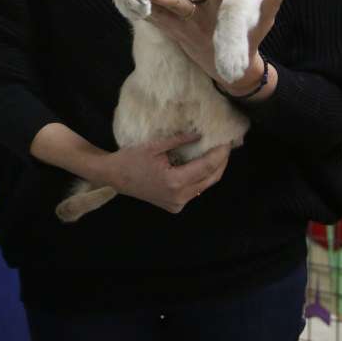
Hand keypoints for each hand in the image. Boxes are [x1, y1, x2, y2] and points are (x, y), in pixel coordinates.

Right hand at [98, 133, 229, 212]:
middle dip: (221, 162)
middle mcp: (180, 196)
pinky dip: (200, 178)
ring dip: (212, 171)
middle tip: (226, 146)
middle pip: (211, 179)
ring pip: (204, 186)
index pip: (207, 166)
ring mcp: (177, 204)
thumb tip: (201, 134)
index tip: (227, 141)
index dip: (220, 153)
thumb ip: (179, 140)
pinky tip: (200, 166)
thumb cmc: (131, 158)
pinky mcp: (174, 206)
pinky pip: (194, 191)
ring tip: (217, 154)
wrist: (114, 176)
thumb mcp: (154, 146)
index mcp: (175, 181)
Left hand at [146, 0, 292, 94]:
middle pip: (180, 6)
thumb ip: (271, 3)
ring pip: (163, 16)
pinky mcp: (176, 37)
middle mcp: (201, 21)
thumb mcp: (262, 25)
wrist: (232, 74)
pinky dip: (143, 13)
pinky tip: (128, 0)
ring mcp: (186, 31)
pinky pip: (157, 24)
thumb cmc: (249, 42)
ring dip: (146, 4)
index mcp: (220, 14)